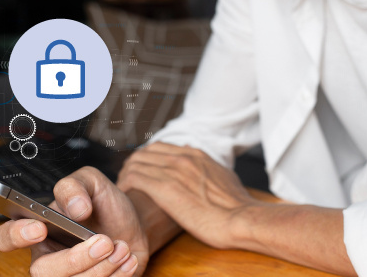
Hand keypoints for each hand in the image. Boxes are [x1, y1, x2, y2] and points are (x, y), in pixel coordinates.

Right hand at [0, 166, 148, 275]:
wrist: (133, 224)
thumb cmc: (105, 206)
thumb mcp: (92, 182)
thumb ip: (76, 186)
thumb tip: (75, 208)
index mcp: (37, 229)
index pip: (7, 238)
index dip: (16, 236)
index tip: (40, 228)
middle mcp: (47, 258)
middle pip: (44, 272)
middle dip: (77, 259)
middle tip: (105, 241)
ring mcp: (67, 276)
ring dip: (102, 268)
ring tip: (122, 247)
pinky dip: (117, 276)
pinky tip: (128, 259)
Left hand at [118, 142, 255, 248]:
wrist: (240, 218)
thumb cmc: (236, 206)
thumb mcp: (224, 177)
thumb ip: (209, 169)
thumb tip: (206, 166)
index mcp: (195, 154)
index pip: (159, 148)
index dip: (147, 159)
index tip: (144, 172)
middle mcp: (182, 157)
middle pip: (144, 152)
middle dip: (133, 165)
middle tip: (129, 181)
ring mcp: (173, 170)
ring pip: (135, 162)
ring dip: (126, 175)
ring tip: (126, 189)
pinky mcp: (164, 188)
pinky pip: (134, 177)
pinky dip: (126, 184)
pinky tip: (126, 196)